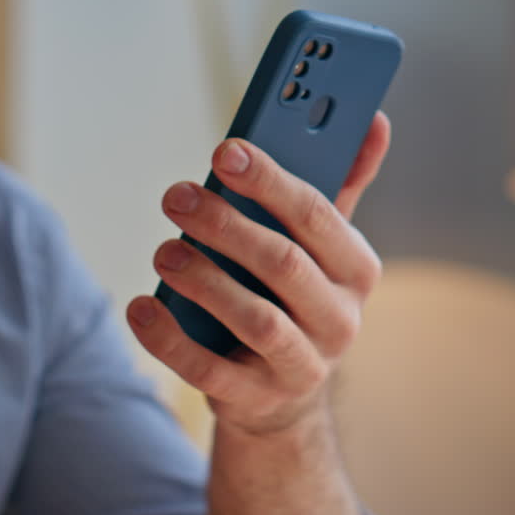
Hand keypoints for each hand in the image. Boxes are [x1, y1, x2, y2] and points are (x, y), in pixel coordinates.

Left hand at [127, 111, 391, 435]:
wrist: (282, 393)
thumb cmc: (296, 295)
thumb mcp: (322, 245)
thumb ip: (340, 183)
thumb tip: (374, 117)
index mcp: (357, 269)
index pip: (318, 215)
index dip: (270, 181)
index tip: (225, 152)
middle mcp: (341, 320)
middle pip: (284, 264)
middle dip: (225, 225)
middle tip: (176, 197)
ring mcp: (303, 365)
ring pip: (254, 319)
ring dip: (202, 280)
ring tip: (162, 252)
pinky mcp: (257, 398)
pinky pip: (209, 371)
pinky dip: (170, 339)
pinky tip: (140, 308)